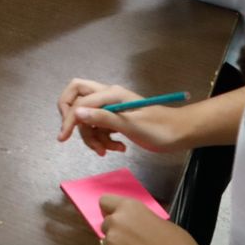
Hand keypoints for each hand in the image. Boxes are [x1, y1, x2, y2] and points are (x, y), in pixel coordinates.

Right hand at [56, 78, 185, 155]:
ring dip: (93, 136)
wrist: (180, 133)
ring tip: (108, 150)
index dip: (69, 120)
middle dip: (73, 118)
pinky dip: (103, 139)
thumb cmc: (160, 129)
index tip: (64, 138)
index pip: (80, 102)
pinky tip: (117, 148)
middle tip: (73, 134)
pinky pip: (98, 126)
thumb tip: (76, 113)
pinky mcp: (115, 118)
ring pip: (87, 117)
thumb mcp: (131, 126)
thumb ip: (103, 118)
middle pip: (77, 98)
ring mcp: (111, 107)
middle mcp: (108, 96)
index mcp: (111, 93)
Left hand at [99, 197, 200, 244]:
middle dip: (116, 231)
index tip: (116, 217)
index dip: (110, 210)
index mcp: (129, 207)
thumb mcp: (160, 221)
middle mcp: (115, 221)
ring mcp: (110, 242)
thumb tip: (137, 225)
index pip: (105, 201)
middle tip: (132, 242)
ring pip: (106, 243)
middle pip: (106, 224)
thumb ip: (141, 219)